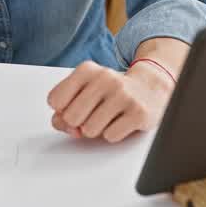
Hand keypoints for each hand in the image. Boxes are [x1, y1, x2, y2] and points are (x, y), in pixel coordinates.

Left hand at [46, 60, 174, 142]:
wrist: (151, 88)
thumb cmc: (112, 92)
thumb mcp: (86, 91)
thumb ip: (64, 107)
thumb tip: (61, 124)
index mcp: (87, 70)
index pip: (55, 100)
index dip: (62, 111)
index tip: (74, 106)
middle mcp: (105, 78)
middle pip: (71, 117)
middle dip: (78, 123)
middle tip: (92, 115)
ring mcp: (123, 94)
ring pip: (89, 130)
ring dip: (96, 130)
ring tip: (108, 118)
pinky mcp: (138, 112)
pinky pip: (110, 136)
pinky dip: (113, 134)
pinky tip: (121, 121)